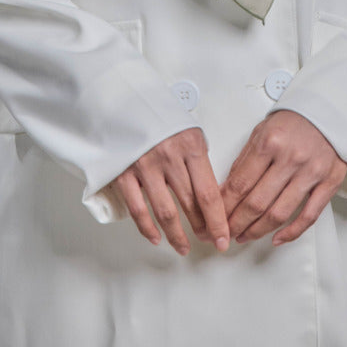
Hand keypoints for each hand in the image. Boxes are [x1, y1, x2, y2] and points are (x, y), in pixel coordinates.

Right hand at [111, 126, 229, 254]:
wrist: (123, 100)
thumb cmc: (159, 115)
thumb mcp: (188, 129)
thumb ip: (198, 158)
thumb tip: (209, 190)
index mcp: (190, 145)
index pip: (208, 193)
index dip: (218, 221)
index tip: (224, 237)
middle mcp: (169, 157)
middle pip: (191, 205)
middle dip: (203, 228)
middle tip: (208, 240)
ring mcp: (145, 166)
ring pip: (166, 212)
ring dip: (177, 235)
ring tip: (184, 247)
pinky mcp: (124, 174)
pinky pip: (138, 209)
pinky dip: (147, 229)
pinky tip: (156, 238)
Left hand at [220, 110, 346, 245]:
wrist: (328, 113)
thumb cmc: (293, 123)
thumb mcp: (261, 132)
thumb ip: (244, 162)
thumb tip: (226, 192)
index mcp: (270, 142)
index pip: (240, 184)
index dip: (225, 206)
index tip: (216, 217)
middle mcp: (291, 158)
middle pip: (257, 202)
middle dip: (237, 223)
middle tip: (226, 232)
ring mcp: (312, 172)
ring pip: (279, 213)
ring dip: (258, 231)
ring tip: (245, 236)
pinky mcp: (330, 183)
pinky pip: (309, 216)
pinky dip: (291, 233)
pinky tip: (276, 239)